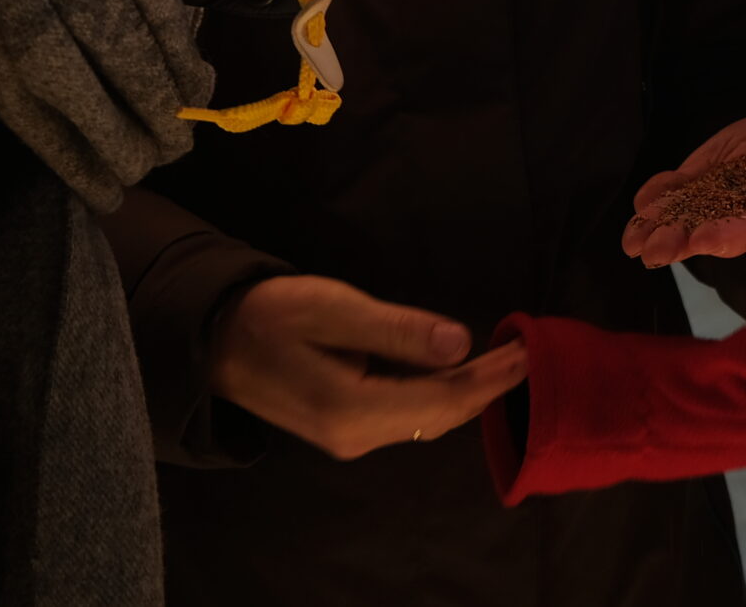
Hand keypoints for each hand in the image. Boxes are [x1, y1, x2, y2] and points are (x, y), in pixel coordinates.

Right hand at [209, 274, 526, 459]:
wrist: (215, 342)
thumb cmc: (270, 315)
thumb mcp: (333, 308)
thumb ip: (396, 330)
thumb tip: (460, 344)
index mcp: (352, 409)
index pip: (442, 399)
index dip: (490, 378)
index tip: (528, 351)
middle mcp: (356, 436)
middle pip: (441, 416)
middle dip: (488, 387)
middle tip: (530, 353)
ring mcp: (350, 438)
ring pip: (428, 420)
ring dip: (469, 393)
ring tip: (508, 361)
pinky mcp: (347, 429)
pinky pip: (410, 416)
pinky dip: (443, 396)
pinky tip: (463, 373)